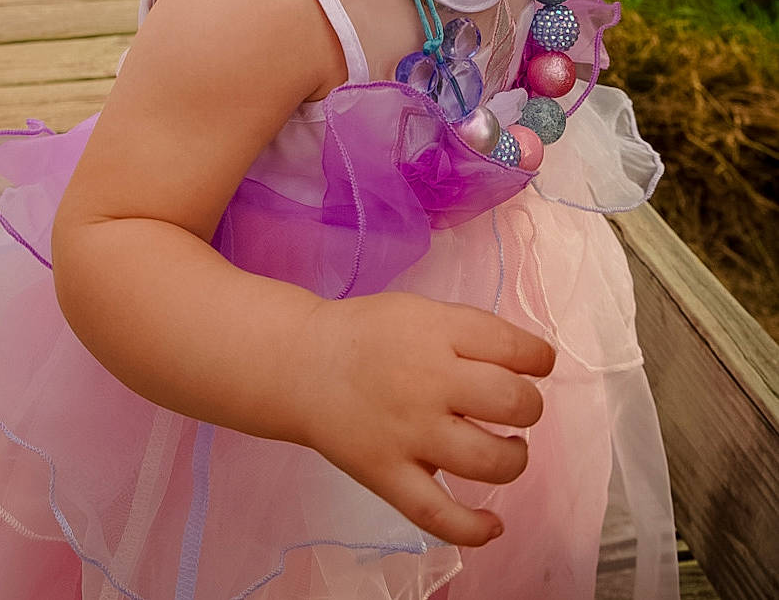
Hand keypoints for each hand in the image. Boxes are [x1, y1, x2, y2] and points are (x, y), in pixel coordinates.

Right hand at [292, 291, 554, 546]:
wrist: (301, 365)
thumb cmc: (369, 336)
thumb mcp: (421, 311)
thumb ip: (471, 333)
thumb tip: (528, 363)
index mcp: (436, 332)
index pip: (513, 347)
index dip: (539, 358)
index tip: (537, 364)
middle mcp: (426, 381)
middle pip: (511, 402)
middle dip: (528, 406)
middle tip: (514, 406)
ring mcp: (407, 433)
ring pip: (488, 461)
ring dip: (514, 458)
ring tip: (506, 449)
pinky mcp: (387, 475)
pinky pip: (439, 515)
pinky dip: (473, 529)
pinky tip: (493, 524)